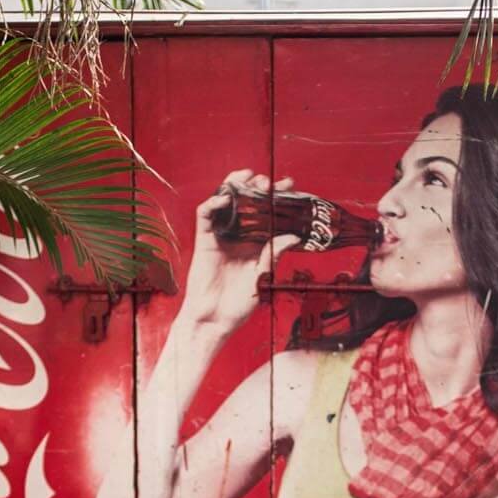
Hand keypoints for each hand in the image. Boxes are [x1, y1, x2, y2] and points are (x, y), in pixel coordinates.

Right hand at [178, 170, 301, 337]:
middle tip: (271, 181)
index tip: (291, 187)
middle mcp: (240, 237)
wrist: (215, 320)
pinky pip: (206, 215)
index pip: (268, 214)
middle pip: (248, 203)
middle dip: (259, 187)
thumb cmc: (239, 305)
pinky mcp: (204, 240)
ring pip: (226, 202)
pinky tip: (225, 197)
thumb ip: (273, 255)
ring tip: (248, 176)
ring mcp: (221, 236)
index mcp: (256, 244)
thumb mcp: (262, 278)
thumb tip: (293, 236)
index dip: (278, 199)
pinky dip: (213, 202)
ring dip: (236, 185)